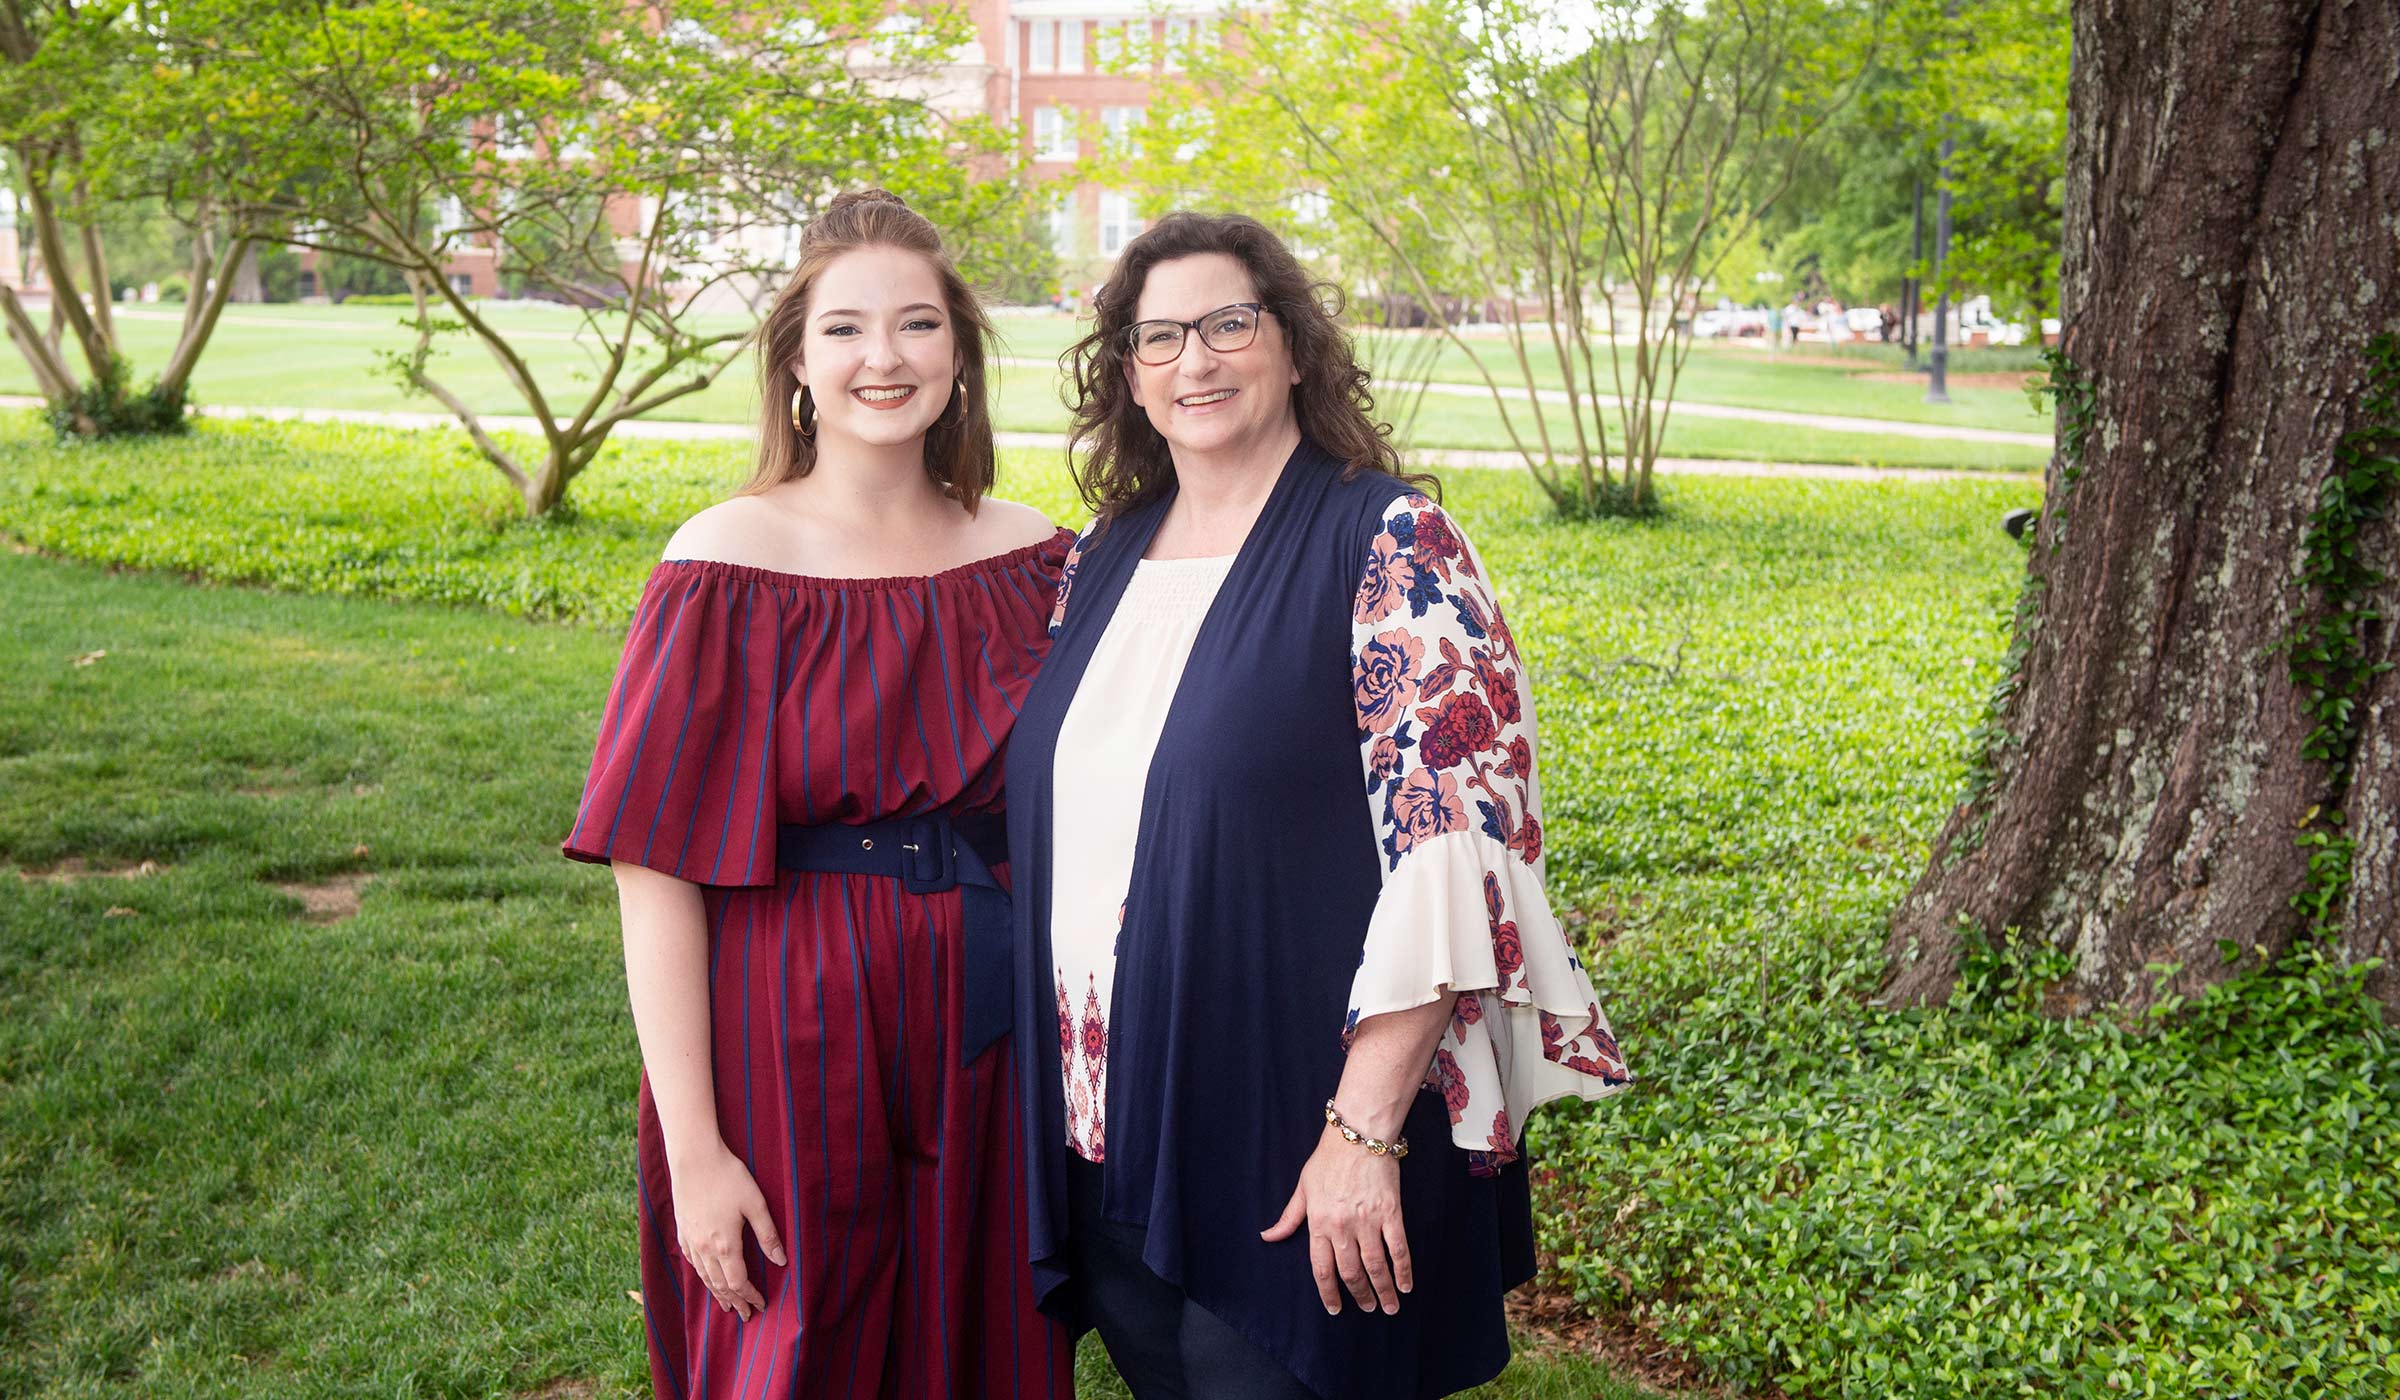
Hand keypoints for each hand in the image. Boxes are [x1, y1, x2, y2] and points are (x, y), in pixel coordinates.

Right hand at [669, 1141, 787, 1320]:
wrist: (694, 1159)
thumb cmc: (728, 1177)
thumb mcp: (755, 1203)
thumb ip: (768, 1235)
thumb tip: (781, 1261)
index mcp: (725, 1245)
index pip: (738, 1282)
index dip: (750, 1296)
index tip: (760, 1305)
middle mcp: (705, 1249)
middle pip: (720, 1285)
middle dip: (734, 1301)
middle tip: (744, 1314)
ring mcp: (690, 1241)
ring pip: (704, 1277)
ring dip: (716, 1293)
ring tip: (725, 1304)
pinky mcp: (682, 1231)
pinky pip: (692, 1262)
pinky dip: (701, 1276)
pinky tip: (705, 1276)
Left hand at [1260, 1123, 1413, 1314]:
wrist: (1358, 1134)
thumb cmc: (1328, 1159)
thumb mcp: (1303, 1188)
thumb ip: (1289, 1218)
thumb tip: (1268, 1236)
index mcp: (1319, 1223)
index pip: (1322, 1269)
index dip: (1328, 1294)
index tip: (1335, 1309)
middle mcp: (1342, 1227)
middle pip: (1350, 1273)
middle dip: (1359, 1296)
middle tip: (1366, 1309)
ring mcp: (1368, 1221)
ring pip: (1376, 1266)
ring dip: (1382, 1291)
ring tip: (1389, 1308)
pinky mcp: (1391, 1213)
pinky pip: (1399, 1249)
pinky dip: (1403, 1270)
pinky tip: (1406, 1285)